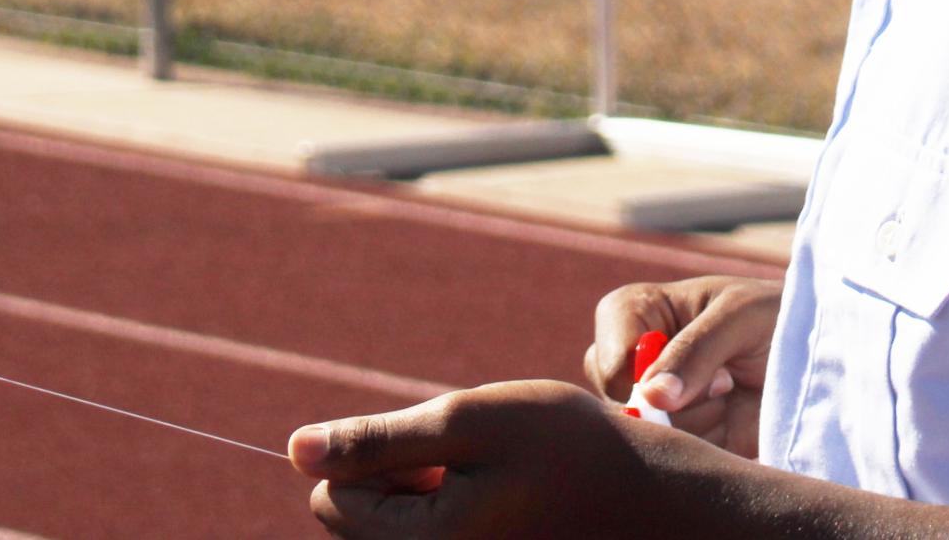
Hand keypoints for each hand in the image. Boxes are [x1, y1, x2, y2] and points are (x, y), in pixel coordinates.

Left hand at [289, 379, 670, 537]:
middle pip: (360, 526)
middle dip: (405, 481)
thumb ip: (379, 438)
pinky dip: (460, 518)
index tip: (452, 447)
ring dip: (432, 498)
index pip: (333, 500)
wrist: (654, 502)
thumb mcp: (471, 420)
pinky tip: (509, 507)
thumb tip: (295, 449)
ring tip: (499, 483)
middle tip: (482, 463)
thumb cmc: (568, 451)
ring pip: (399, 534)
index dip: (383, 455)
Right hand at [584, 275, 781, 457]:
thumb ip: (697, 349)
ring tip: (731, 391)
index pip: (607, 356)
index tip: (696, 369)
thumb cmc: (775, 315)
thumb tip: (651, 397)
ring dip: (697, 423)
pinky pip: (673, 459)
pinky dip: (708, 445)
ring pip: (647, 436)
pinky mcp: (677, 438)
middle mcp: (635, 360)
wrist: (814, 355)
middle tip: (724, 379)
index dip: (640, 376)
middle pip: (618, 405)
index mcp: (639, 313)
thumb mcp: (742, 315)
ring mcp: (654, 403)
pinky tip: (731, 418)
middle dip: (675, 403)